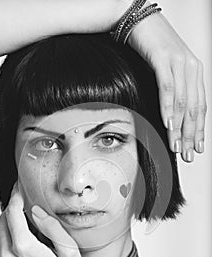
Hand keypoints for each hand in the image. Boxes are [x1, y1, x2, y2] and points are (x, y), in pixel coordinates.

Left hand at [0, 182, 85, 256]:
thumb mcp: (69, 251)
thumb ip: (51, 227)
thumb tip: (36, 210)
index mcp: (24, 249)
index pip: (12, 213)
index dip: (15, 197)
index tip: (20, 187)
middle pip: (3, 221)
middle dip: (12, 206)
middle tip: (24, 197)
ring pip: (1, 232)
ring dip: (11, 220)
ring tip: (28, 214)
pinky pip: (3, 245)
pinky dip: (11, 234)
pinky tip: (26, 234)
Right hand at [127, 12, 206, 161]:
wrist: (139, 20)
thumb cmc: (151, 47)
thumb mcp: (167, 70)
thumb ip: (173, 91)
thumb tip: (170, 116)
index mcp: (194, 73)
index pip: (199, 107)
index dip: (199, 130)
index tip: (197, 147)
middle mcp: (191, 68)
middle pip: (193, 109)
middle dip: (191, 135)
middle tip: (187, 154)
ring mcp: (179, 63)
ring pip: (182, 102)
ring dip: (179, 127)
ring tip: (176, 146)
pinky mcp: (163, 59)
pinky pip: (167, 88)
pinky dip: (167, 107)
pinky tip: (167, 123)